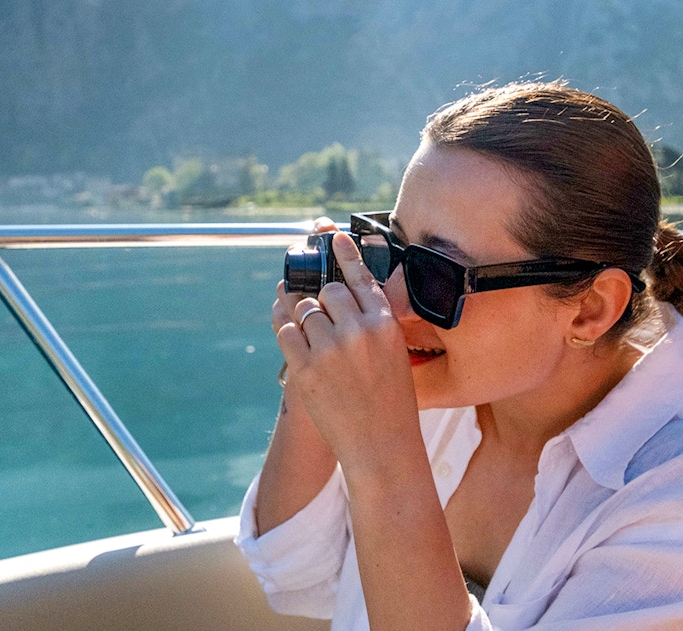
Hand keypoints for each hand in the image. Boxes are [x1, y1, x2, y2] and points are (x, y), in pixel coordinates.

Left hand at [276, 231, 419, 474]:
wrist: (381, 446)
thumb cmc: (391, 401)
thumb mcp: (395, 353)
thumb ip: (374, 322)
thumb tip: (345, 294)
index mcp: (385, 324)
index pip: (360, 278)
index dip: (345, 254)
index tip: (333, 237)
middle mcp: (358, 331)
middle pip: (327, 293)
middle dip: (323, 301)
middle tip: (326, 319)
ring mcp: (329, 350)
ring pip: (304, 311)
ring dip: (304, 319)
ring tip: (313, 336)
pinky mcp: (305, 370)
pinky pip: (286, 334)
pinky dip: (288, 333)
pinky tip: (296, 340)